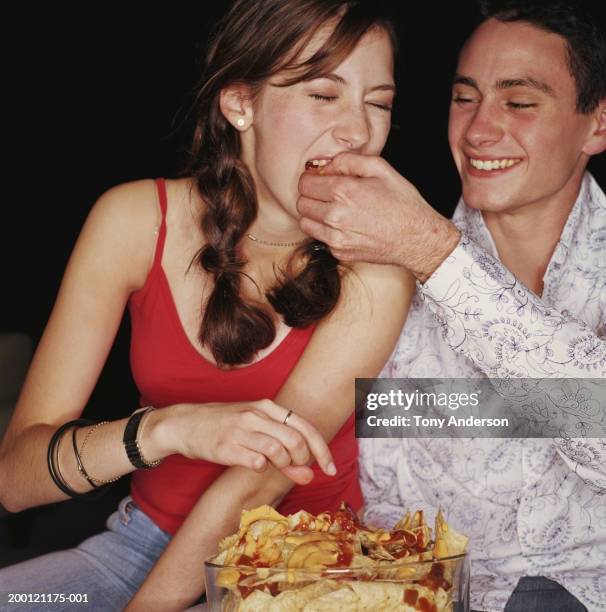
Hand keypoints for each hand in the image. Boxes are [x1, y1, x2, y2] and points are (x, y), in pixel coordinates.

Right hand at [148, 400, 335, 485]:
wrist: (185, 424)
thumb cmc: (225, 426)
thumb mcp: (256, 430)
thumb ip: (284, 450)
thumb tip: (310, 475)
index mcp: (267, 406)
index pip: (306, 427)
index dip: (322, 450)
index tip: (331, 469)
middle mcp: (256, 415)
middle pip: (296, 441)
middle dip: (302, 460)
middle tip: (293, 467)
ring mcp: (241, 430)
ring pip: (278, 451)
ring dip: (282, 466)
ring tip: (272, 464)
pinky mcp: (226, 447)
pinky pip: (256, 463)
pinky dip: (261, 468)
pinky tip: (252, 464)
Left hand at [297, 152, 460, 280]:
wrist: (416, 238)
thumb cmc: (402, 202)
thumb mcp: (381, 168)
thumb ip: (348, 160)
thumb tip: (325, 165)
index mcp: (344, 192)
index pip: (305, 183)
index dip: (312, 178)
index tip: (321, 179)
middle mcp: (336, 216)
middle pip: (301, 203)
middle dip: (311, 196)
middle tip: (326, 194)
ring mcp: (336, 238)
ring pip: (305, 222)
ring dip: (314, 214)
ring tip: (333, 209)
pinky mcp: (339, 252)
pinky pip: (320, 238)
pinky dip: (326, 230)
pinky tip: (345, 225)